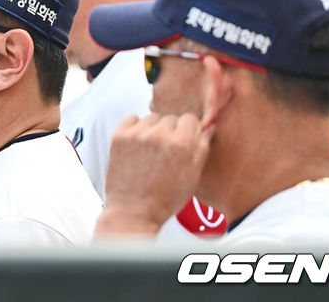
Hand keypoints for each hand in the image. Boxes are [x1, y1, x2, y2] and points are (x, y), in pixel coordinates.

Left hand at [95, 112, 210, 237]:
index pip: (190, 119)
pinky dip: (136, 128)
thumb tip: (209, 127)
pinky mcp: (119, 136)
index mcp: (182, 144)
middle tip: (166, 151)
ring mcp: (137, 134)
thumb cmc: (166, 198)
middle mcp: (160, 135)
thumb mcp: (193, 176)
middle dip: (171, 131)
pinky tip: (138, 145)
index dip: (189, 131)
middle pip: (171, 118)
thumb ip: (202, 148)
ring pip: (152, 118)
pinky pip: (132, 119)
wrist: (133, 210)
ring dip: (154, 129)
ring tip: (151, 150)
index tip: (184, 142)